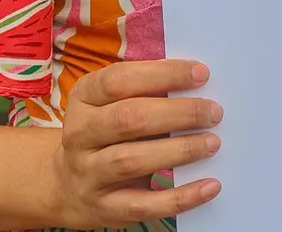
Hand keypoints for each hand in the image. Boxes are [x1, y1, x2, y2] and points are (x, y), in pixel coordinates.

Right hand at [48, 58, 223, 227]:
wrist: (68, 187)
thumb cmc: (106, 133)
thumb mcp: (113, 104)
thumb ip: (147, 91)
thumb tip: (199, 82)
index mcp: (84, 98)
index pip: (119, 80)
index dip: (163, 74)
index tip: (202, 74)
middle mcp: (80, 135)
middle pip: (128, 119)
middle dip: (178, 113)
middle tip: (213, 112)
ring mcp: (88, 174)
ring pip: (131, 161)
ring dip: (179, 150)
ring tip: (212, 142)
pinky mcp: (104, 208)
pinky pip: (144, 205)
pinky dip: (181, 197)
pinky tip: (210, 186)